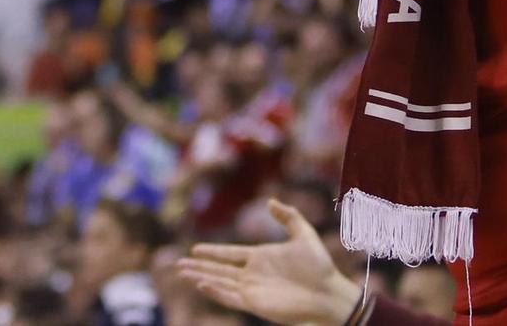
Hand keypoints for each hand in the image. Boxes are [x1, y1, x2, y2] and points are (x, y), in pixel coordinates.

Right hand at [178, 200, 359, 325]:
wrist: (328, 293)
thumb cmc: (319, 266)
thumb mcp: (304, 233)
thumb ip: (288, 216)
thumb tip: (269, 201)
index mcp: (260, 257)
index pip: (230, 254)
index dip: (213, 251)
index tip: (195, 248)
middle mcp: (252, 274)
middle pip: (219, 269)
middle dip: (198, 266)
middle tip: (177, 265)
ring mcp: (253, 290)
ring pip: (219, 283)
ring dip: (200, 278)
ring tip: (182, 273)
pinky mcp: (255, 304)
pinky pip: (229, 297)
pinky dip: (214, 292)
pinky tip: (201, 284)